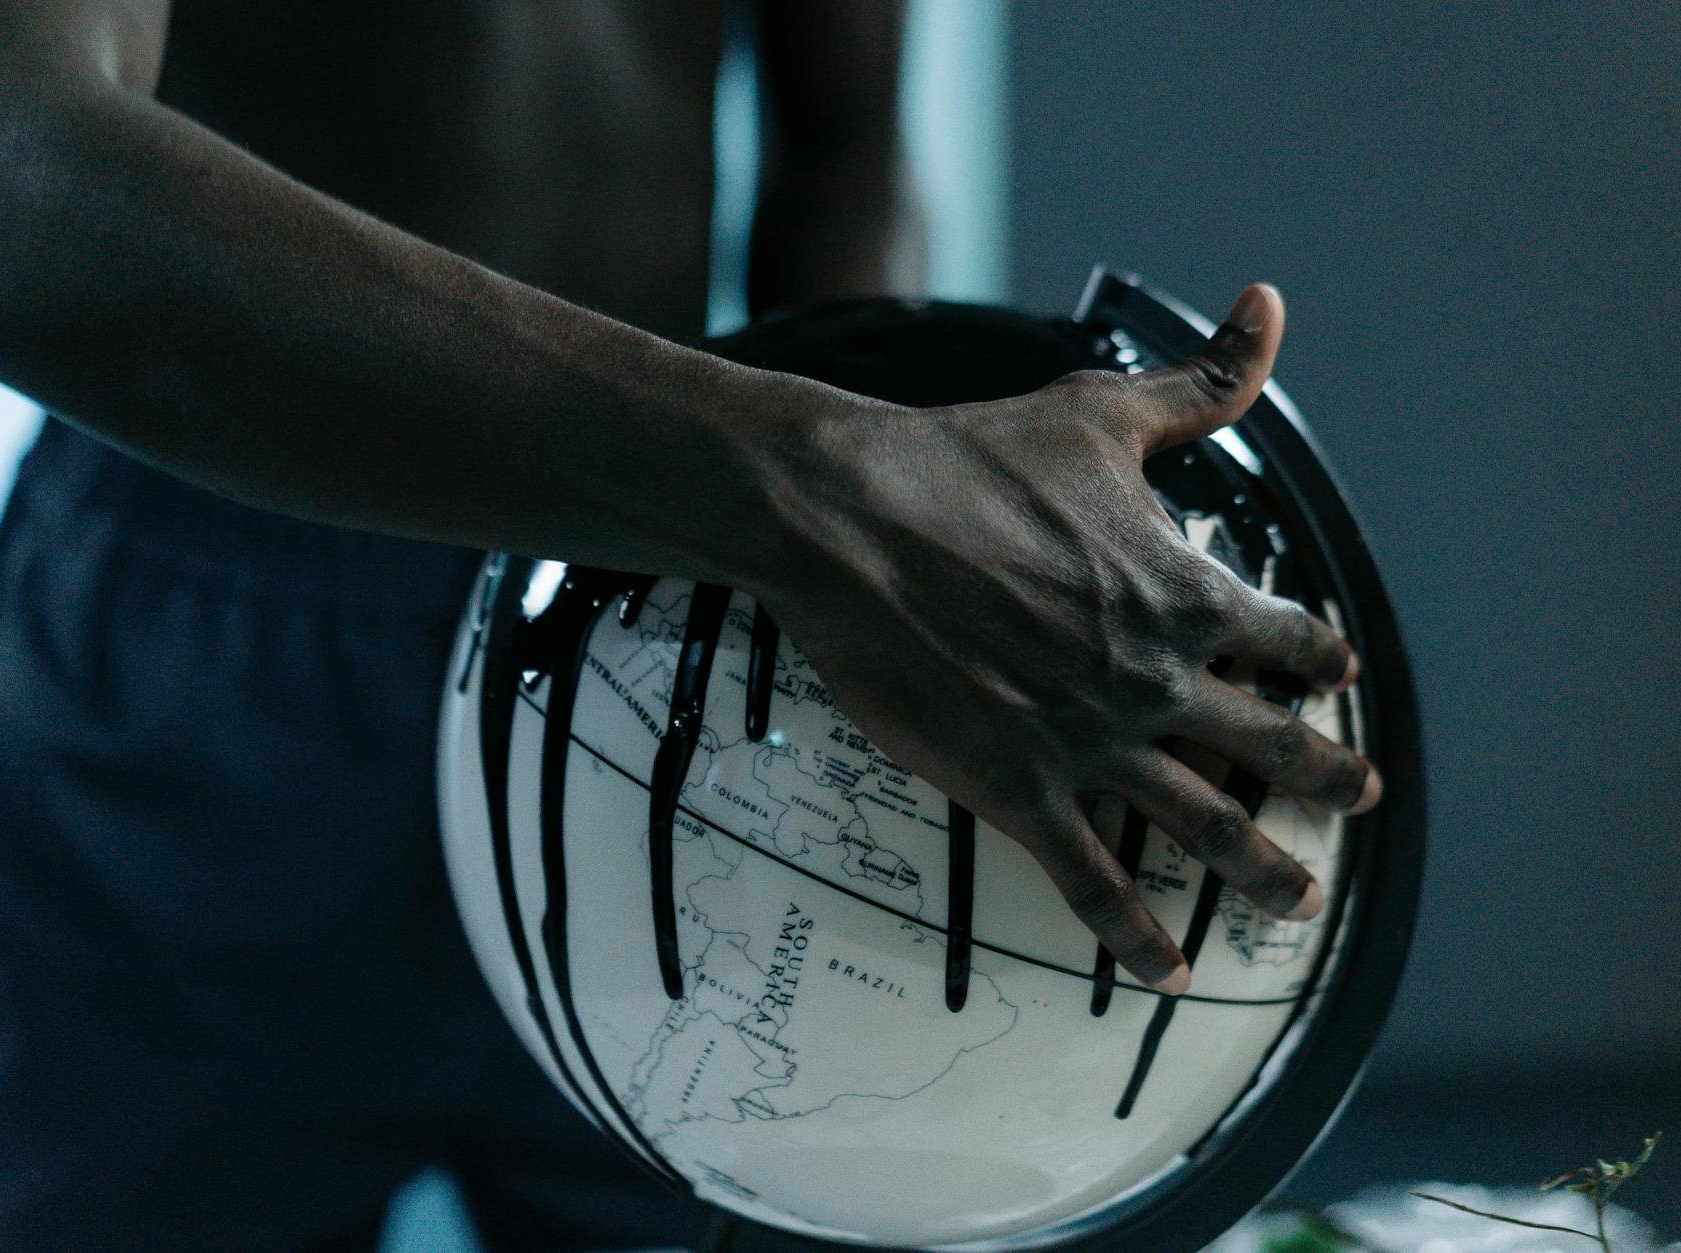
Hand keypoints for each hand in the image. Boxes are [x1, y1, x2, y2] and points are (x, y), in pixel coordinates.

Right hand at [762, 285, 1379, 994]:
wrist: (847, 516)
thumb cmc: (969, 457)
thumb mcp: (1099, 410)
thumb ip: (1201, 381)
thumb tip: (1271, 305)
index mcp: (1184, 591)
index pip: (1291, 643)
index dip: (1320, 662)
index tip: (1336, 679)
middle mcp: (1157, 679)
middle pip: (1274, 751)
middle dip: (1326, 778)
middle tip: (1355, 797)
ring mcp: (1090, 743)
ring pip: (1204, 829)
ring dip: (1263, 873)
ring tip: (1300, 904)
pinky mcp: (1016, 788)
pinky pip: (1093, 882)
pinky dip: (1134, 936)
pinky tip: (1164, 973)